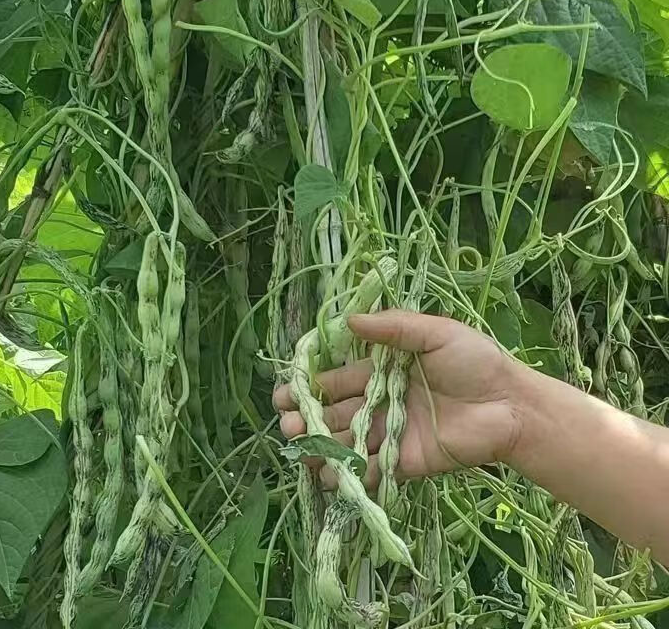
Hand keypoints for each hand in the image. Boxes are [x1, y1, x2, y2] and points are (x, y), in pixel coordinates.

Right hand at [273, 310, 522, 487]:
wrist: (511, 404)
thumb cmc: (475, 362)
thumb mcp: (434, 332)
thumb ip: (393, 327)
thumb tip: (348, 320)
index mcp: (382, 372)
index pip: (337, 381)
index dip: (310, 386)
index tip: (284, 393)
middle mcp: (380, 404)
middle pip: (334, 413)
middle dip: (307, 418)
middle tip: (288, 423)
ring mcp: (390, 435)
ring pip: (346, 443)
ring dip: (320, 448)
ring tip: (300, 448)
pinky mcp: (404, 463)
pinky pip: (370, 470)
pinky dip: (348, 475)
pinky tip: (328, 474)